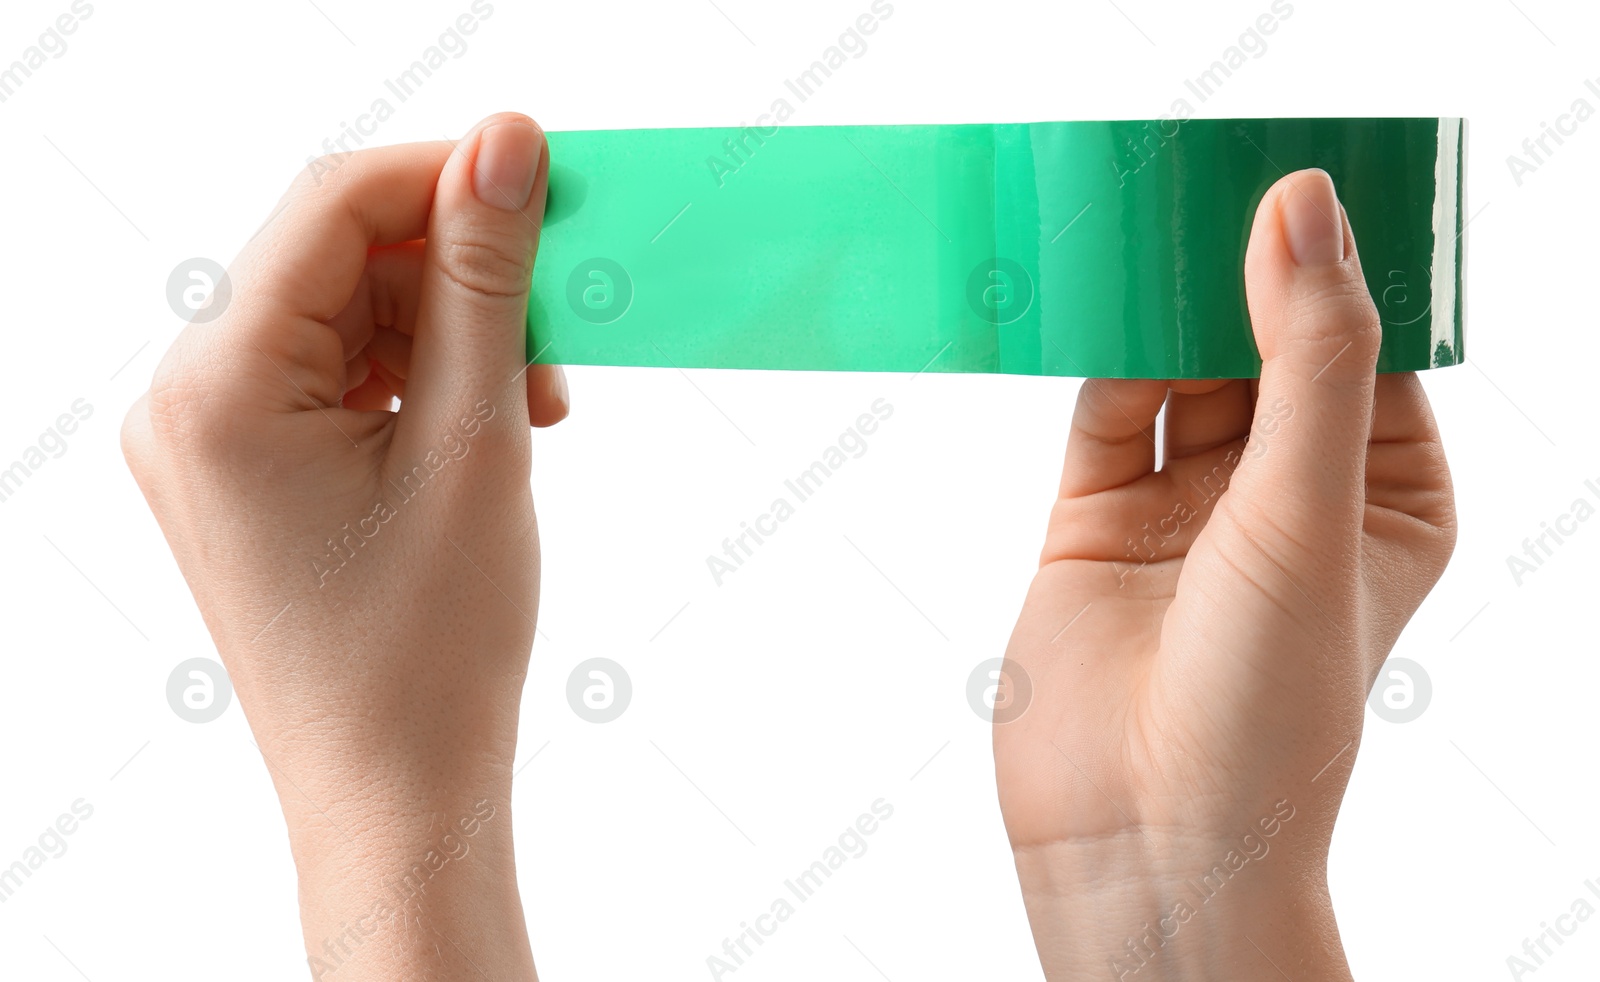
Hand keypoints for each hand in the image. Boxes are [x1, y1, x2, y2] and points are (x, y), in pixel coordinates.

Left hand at [123, 113, 561, 979]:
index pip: (330, 209)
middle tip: (558, 311)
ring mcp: (211, 441)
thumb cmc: (428, 652)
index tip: (544, 171)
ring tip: (535, 397)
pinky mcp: (249, 470)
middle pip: (335, 260)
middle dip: (457, 270)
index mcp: (214, 391)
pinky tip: (492, 419)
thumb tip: (504, 143)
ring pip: (345, 316)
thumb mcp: (474, 443)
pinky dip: (421, 378)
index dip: (444, 174)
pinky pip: (337, 376)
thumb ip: (483, 281)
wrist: (396, 796)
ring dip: (451, 330)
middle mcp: (187, 403)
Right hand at [994, 168, 1455, 979]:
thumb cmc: (1266, 705)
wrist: (1142, 839)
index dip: (1335, 264)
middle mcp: (1287, 494)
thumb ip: (1306, 358)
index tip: (1295, 181)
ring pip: (1178, 370)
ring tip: (1140, 220)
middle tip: (1204, 184)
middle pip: (1263, 346)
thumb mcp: (1310, 511)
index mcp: (1382, 494)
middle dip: (1237, 275)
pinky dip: (1095, 353)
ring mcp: (1189, 507)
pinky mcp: (1096, 520)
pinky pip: (1103, 412)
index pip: (1366, 348)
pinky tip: (1089, 296)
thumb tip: (1303, 210)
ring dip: (1161, 305)